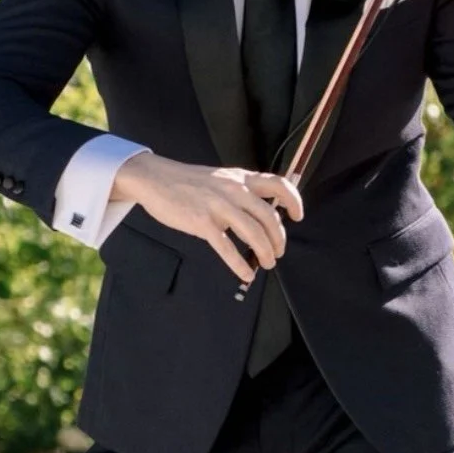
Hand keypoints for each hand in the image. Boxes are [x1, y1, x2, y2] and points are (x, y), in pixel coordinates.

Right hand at [111, 152, 302, 283]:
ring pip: (254, 233)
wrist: (156, 179)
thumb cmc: (188, 182)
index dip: (294, 201)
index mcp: (240, 179)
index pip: (278, 185)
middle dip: (278, 239)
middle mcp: (234, 190)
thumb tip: (259, 216)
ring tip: (267, 263)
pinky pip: (227, 248)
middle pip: (269, 217)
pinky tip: (245, 273)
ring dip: (265, 253)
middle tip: (278, 252)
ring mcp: (219, 206)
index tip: (297, 216)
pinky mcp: (202, 223)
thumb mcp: (220, 179)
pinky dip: (239, 265)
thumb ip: (240, 193)